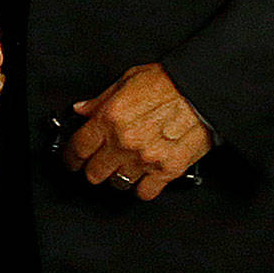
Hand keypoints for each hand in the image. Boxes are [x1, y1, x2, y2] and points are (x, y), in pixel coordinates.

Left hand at [64, 64, 211, 200]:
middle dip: (94, 168)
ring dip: (118, 177)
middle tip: (99, 162)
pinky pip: (145, 192)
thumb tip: (82, 110)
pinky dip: (142, 187)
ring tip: (124, 167)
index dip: (71, 157)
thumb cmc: (169, 81)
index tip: (73, 159)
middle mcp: (124, 141)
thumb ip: (101, 99)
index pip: (78, 148)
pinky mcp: (167, 170)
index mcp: (110, 118)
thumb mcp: (128, 79)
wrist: (202, 89)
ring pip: (118, 183)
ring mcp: (145, 158)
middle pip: (94, 173)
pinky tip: (144, 176)